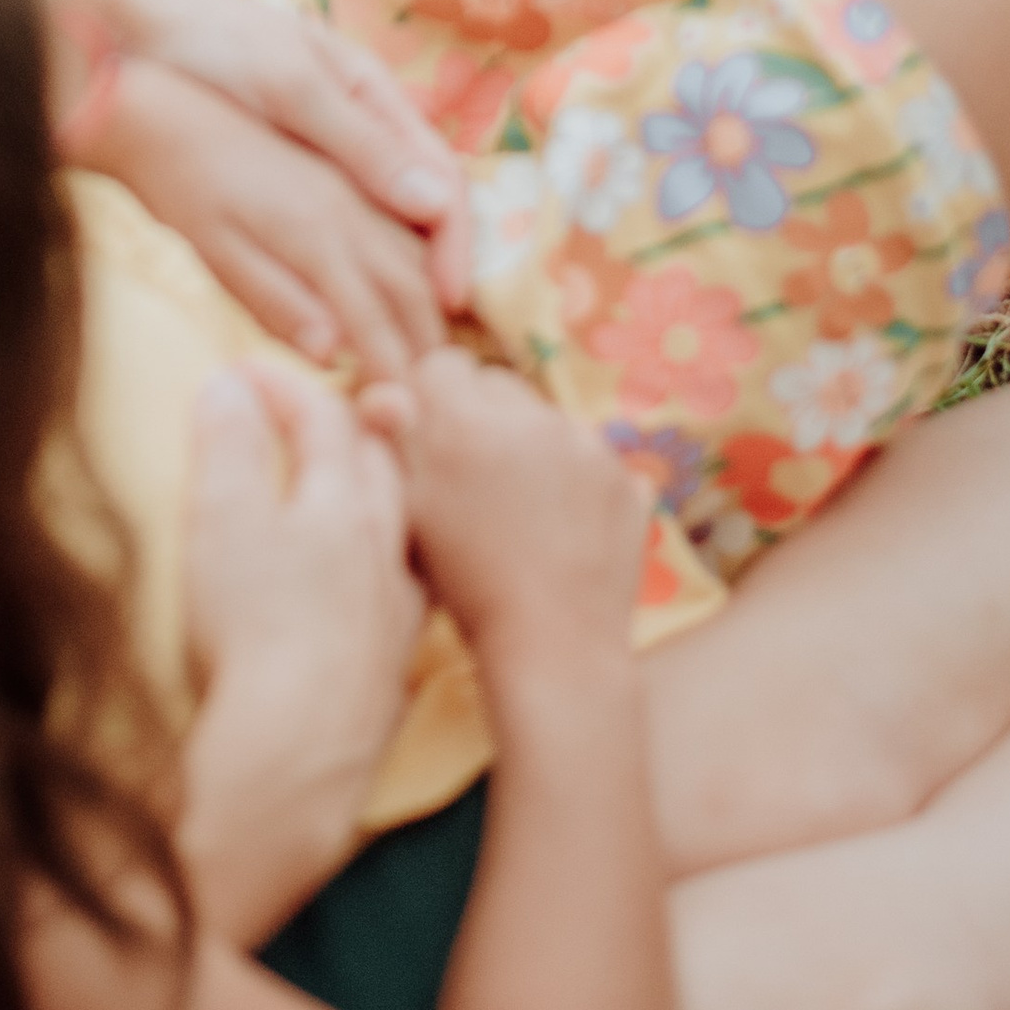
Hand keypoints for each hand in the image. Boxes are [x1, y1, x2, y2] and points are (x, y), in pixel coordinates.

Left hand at [49, 0, 470, 340]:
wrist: (129, 25)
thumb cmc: (209, 41)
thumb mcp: (288, 86)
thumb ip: (358, 142)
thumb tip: (434, 206)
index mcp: (373, 94)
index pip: (443, 180)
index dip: (456, 244)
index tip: (453, 303)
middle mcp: (359, 119)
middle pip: (422, 206)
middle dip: (436, 271)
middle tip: (433, 340)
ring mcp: (321, 141)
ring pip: (382, 217)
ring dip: (399, 274)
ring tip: (398, 334)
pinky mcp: (283, 161)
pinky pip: (336, 217)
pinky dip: (350, 261)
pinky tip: (338, 298)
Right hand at [177, 358, 427, 943]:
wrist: (297, 754)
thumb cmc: (254, 629)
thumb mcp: (222, 518)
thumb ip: (228, 444)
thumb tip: (230, 382)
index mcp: (342, 498)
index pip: (321, 414)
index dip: (278, 385)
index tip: (237, 373)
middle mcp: (385, 545)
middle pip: (378, 459)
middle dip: (342, 423)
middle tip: (303, 411)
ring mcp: (395, 608)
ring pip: (398, 523)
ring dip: (370, 488)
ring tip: (342, 482)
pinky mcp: (390, 664)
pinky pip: (399, 586)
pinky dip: (379, 559)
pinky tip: (365, 578)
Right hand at [362, 350, 647, 672]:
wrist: (554, 645)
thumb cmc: (464, 585)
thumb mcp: (407, 514)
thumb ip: (392, 443)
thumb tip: (384, 392)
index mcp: (464, 421)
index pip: (442, 364)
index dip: (431, 398)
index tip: (431, 439)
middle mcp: (530, 416)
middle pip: (496, 383)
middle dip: (481, 416)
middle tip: (474, 477)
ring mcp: (587, 444)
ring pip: (545, 417)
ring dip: (529, 443)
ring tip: (521, 508)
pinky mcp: (625, 477)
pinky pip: (592, 454)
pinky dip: (576, 476)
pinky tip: (561, 524)